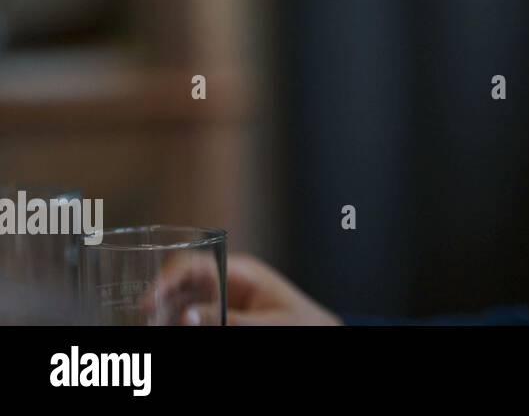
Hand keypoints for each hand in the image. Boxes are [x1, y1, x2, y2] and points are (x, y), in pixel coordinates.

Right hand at [159, 253, 341, 325]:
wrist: (318, 332)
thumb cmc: (301, 323)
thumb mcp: (267, 323)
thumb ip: (228, 320)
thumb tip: (186, 316)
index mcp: (240, 271)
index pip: (195, 264)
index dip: (167, 279)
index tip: (148, 301)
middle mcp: (226, 280)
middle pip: (182, 281)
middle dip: (159, 297)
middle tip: (143, 318)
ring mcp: (221, 297)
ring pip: (181, 299)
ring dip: (164, 312)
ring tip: (151, 325)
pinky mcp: (220, 314)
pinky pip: (191, 314)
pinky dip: (178, 321)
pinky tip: (167, 327)